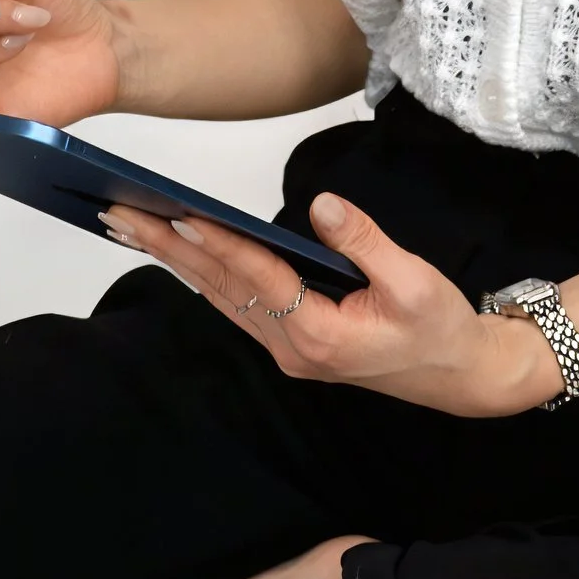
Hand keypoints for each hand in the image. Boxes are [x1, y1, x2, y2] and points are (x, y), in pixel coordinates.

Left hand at [102, 192, 564, 418]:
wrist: (459, 374)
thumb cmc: (439, 327)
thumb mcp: (413, 280)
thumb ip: (365, 242)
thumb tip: (322, 204)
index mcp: (318, 334)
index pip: (257, 277)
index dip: (219, 243)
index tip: (179, 214)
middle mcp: (291, 346)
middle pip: (221, 287)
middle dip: (169, 247)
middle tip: (119, 213)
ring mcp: (287, 349)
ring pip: (221, 297)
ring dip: (177, 260)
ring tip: (132, 225)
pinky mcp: (292, 342)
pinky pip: (237, 304)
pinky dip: (204, 275)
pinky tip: (180, 253)